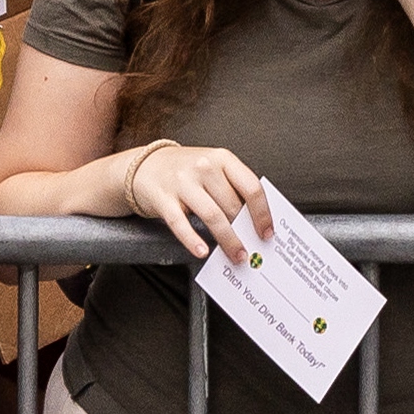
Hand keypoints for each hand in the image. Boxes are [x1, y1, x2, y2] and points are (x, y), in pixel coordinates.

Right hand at [125, 138, 280, 261]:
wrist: (146, 165)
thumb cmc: (186, 170)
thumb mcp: (214, 168)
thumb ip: (233, 189)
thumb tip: (253, 222)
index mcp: (222, 159)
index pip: (251, 187)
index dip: (262, 213)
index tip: (267, 232)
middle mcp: (204, 167)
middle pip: (232, 205)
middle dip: (245, 232)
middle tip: (253, 251)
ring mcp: (182, 182)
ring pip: (212, 216)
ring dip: (228, 240)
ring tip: (236, 255)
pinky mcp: (163, 198)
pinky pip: (180, 223)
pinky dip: (193, 240)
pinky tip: (203, 251)